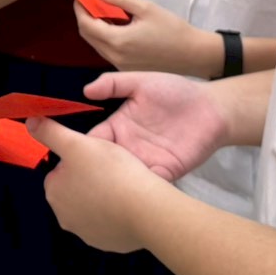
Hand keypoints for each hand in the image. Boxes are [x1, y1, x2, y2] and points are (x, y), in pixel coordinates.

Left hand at [28, 117, 168, 252]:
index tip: (97, 157)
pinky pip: (109, 223)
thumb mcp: (77, 143)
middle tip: (111, 170)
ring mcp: (86, 233)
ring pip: (93, 207)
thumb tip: (30, 121)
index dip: (80, 160)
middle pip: (76, 190)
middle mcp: (64, 217)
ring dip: (103, 197)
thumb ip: (51, 132)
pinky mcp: (107, 243)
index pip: (61, 170)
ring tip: (122, 185)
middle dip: (90, 180)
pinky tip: (129, 204)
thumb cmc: (109, 172)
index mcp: (54, 192)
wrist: (144, 210)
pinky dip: (116, 214)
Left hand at [75, 0, 217, 75]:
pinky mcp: (126, 69)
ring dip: (94, 28)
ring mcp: (120, 65)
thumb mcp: (146, 8)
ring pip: (96, 45)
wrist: (193, 54)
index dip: (80, 9)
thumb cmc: (172, 29)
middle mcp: (115, 56)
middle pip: (87, 36)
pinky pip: (107, 52)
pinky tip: (115, 27)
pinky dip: (105, 38)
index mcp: (118, 41)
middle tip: (89, 2)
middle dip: (84, 18)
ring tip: (102, 12)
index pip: (86, 25)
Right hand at [83, 72, 227, 180]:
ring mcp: (145, 162)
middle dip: (90, 174)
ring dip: (112, 186)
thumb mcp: (142, 82)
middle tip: (75, 183)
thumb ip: (114, 84)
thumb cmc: (175, 92)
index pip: (92, 141)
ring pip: (122, 179)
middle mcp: (128, 148)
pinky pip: (147, 185)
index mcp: (118, 127)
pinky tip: (129, 192)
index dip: (78, 149)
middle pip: (103, 165)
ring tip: (99, 192)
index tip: (63, 158)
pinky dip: (138, 191)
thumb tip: (85, 90)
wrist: (211, 107)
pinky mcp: (164, 173)